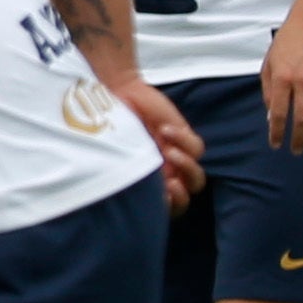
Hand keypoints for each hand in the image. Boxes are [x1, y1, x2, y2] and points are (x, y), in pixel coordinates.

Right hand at [118, 78, 205, 212]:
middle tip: (169, 183)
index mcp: (145, 183)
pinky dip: (183, 140)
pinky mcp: (185, 138)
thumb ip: (124, 172)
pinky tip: (165, 129)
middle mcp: (162, 175)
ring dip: (186, 168)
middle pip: (184, 201)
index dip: (165, 209)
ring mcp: (176, 158)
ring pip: (197, 179)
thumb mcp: (110, 152)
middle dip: (181, 197)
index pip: (163, 209)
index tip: (158, 197)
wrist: (115, 93)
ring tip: (168, 151)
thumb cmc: (105, 126)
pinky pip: (196, 149)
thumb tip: (133, 195)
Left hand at [259, 18, 302, 151]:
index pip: (278, 112)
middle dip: (298, 138)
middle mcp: (301, 81)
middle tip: (295, 151)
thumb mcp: (268, 66)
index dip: (277, 131)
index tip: (276, 144)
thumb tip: (271, 119)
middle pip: (302, 117)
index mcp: (281, 78)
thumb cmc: (284, 46)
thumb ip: (267, 92)